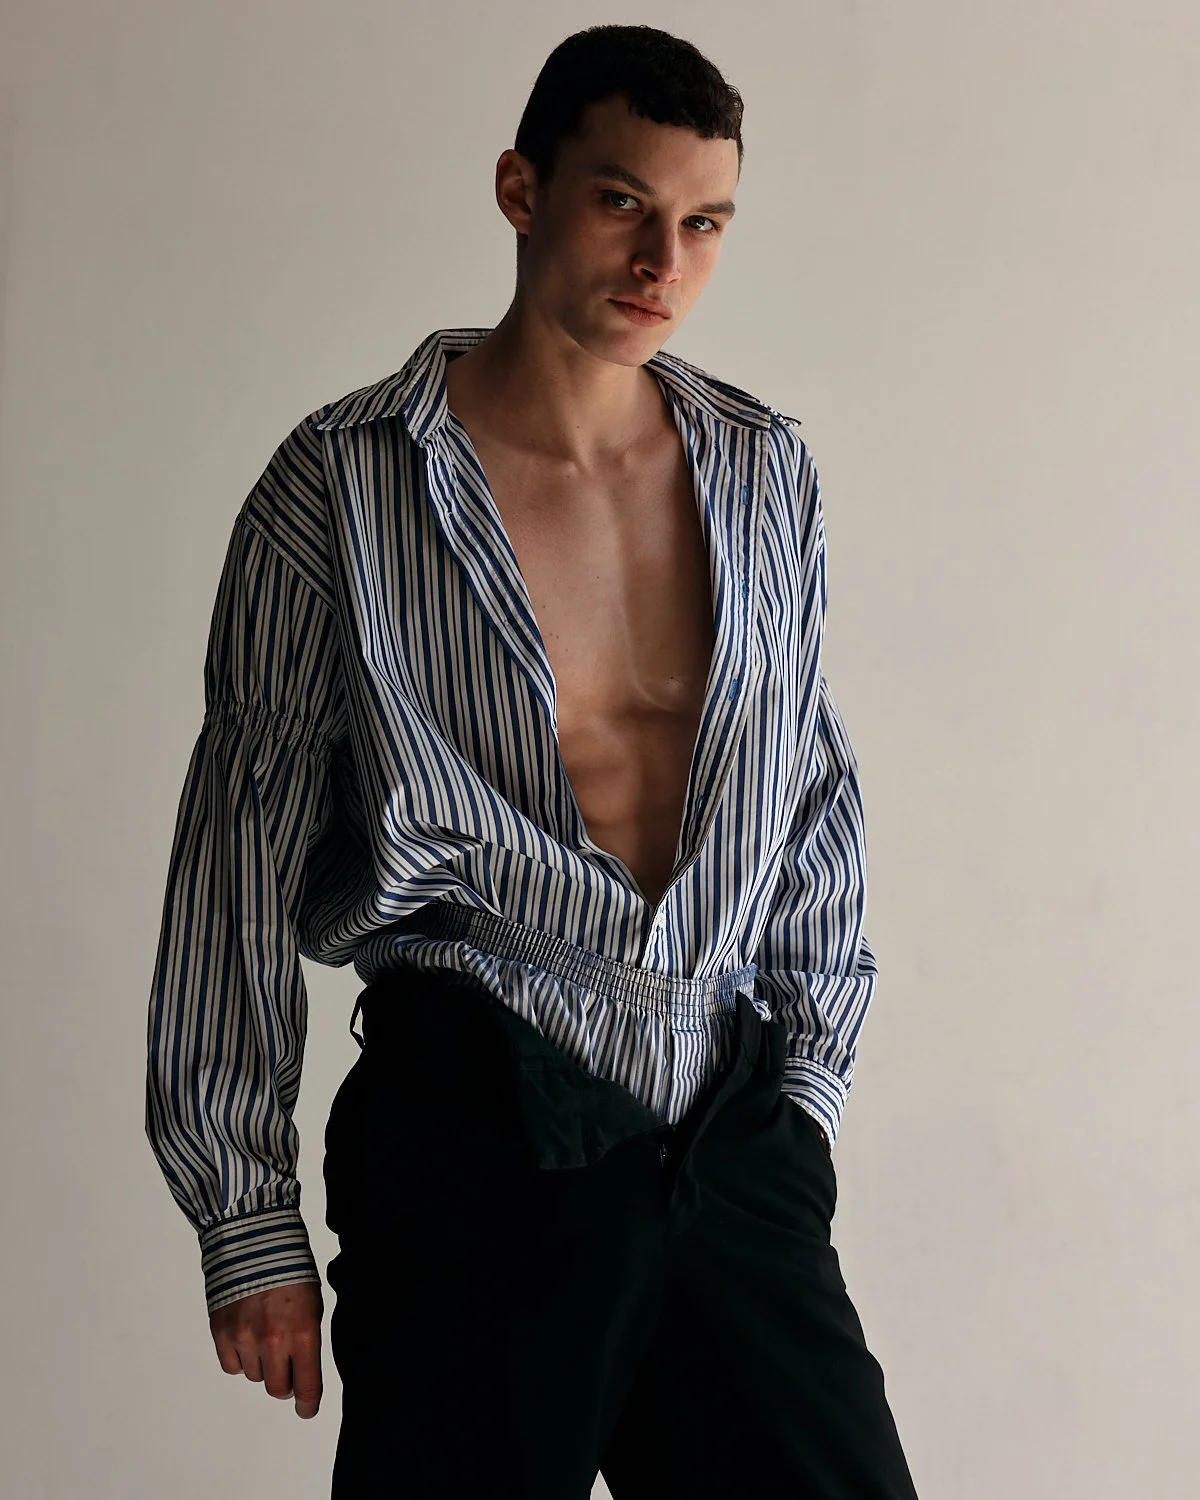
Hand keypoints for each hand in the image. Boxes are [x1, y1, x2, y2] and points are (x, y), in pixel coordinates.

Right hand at [209, 1280, 323, 1417]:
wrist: (253, 1239)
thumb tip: (301, 1369)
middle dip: (285, 1381)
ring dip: (262, 1363)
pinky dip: (240, 1357)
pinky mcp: (221, 1333)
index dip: (308, 1404)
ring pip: (254, 1376)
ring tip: (265, 1331)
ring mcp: (244, 1338)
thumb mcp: (313, 1303)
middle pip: (277, 1389)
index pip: (306, 1386)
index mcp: (303, 1332)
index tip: (307, 1409)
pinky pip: (232, 1366)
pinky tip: (246, 1332)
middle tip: (286, 1362)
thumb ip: (307, 1339)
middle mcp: (273, 1340)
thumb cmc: (290, 1268)